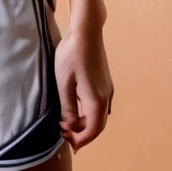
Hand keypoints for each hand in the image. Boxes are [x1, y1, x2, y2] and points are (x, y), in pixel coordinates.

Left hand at [53, 22, 113, 151]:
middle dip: (82, 134)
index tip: (64, 136)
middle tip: (64, 132)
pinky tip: (76, 107)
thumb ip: (68, 107)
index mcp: (96, 100)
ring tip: (67, 120)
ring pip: (99, 116)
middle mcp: (106, 98)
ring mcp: (108, 90)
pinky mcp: (105, 82)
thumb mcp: (64, 82)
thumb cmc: (71, 55)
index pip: (92, 131)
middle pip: (97, 126)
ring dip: (85, 123)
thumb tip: (71, 126)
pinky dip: (89, 113)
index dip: (79, 139)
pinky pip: (99, 105)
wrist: (86, 31)